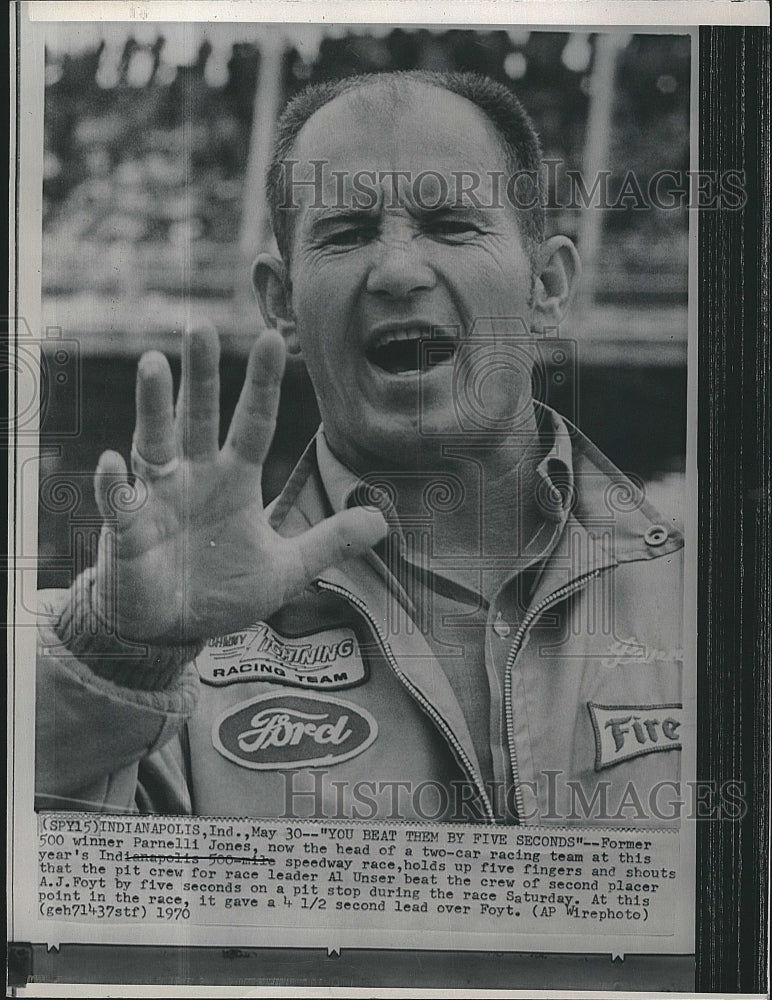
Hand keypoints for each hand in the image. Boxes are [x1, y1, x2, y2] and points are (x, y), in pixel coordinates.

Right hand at [92, 324, 385, 643]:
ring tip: (154, 364)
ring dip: (153, 407)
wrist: (169, 629)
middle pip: (198, 418)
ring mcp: (156, 500)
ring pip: (153, 443)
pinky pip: (118, 505)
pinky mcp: (127, 533)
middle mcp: (193, 478)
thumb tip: (384, 521)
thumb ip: (328, 542)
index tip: (273, 340)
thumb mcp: (284, 569)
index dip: (262, 386)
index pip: (252, 425)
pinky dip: (112, 487)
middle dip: (201, 377)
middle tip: (201, 327)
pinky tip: (109, 463)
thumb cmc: (220, 589)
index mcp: (232, 481)